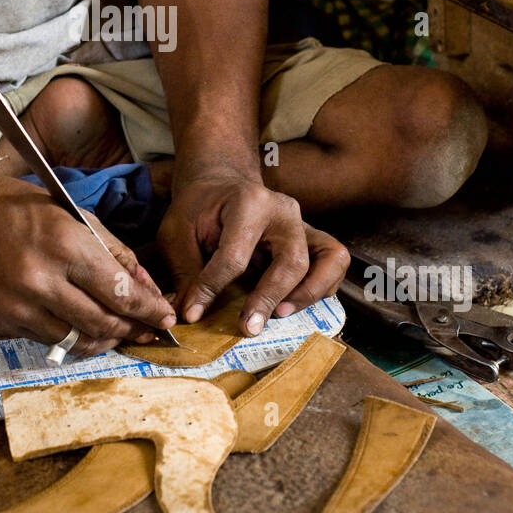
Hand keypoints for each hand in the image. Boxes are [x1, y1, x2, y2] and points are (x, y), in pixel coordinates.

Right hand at [0, 174, 175, 355]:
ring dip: (106, 341)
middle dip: (133, 330)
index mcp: (65, 244)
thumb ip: (114, 251)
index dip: (149, 310)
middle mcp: (42, 279)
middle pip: (104, 322)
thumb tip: (146, 286)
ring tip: (121, 334)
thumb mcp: (72, 213)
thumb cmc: (16, 206)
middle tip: (148, 331)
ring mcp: (19, 304)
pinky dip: (74, 339)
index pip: (120, 292)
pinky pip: (50, 340)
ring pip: (78, 340)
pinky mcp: (3, 320)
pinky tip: (86, 331)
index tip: (165, 318)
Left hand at [157, 169, 349, 335]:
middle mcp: (284, 210)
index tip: (193, 313)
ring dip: (308, 294)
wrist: (220, 185)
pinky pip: (335, 262)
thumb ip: (186, 272)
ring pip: (328, 260)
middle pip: (292, 261)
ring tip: (279, 315)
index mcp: (248, 201)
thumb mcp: (177, 233)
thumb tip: (190, 314)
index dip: (212, 289)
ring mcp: (303, 223)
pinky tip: (292, 303)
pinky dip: (323, 287)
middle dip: (269, 298)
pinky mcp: (312, 238)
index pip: (235, 255)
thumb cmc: (199, 209)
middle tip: (248, 327)